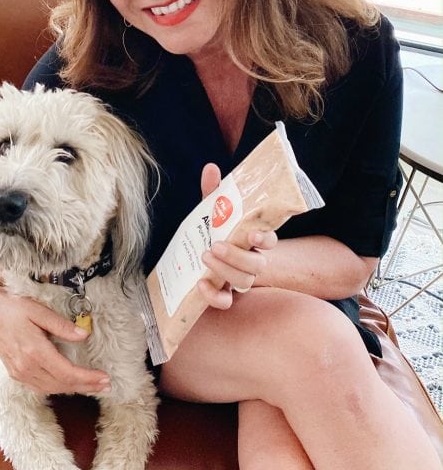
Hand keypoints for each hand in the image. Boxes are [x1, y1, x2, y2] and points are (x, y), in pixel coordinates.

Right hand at [0, 272, 110, 395]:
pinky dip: (57, 388)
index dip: (88, 378)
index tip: (105, 378)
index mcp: (34, 351)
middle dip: (86, 386)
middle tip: (106, 385)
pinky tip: (68, 384)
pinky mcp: (15, 373)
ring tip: (92, 386)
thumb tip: (84, 335)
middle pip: (62, 384)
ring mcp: (19, 372)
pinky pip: (40, 387)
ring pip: (51, 388)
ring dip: (73, 389)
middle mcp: (26, 367)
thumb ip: (61, 325)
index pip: (67, 373)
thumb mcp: (38, 310)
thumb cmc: (13, 305)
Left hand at [196, 163, 276, 308]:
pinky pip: (226, 301)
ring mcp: (238, 278)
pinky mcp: (224, 292)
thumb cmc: (215, 230)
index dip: (265, 239)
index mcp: (252, 239)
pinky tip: (201, 284)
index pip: (270, 241)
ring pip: (244, 282)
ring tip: (205, 256)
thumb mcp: (213, 210)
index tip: (252, 235)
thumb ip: (214, 192)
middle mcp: (250, 261)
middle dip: (237, 256)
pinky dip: (215, 296)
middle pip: (257, 265)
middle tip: (215, 245)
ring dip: (225, 270)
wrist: (199, 255)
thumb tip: (210, 167)